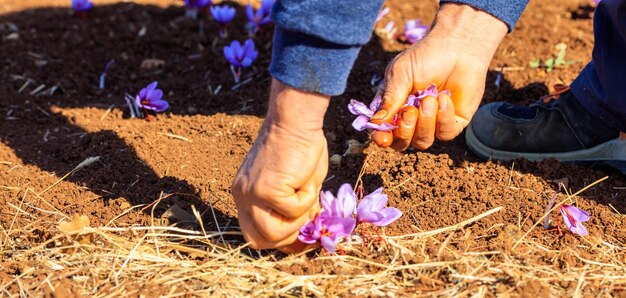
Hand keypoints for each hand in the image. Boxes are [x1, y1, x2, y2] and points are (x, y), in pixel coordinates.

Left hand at [232, 79, 328, 251]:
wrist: (295, 122)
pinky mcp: (268, 191)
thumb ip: (289, 207)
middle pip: (258, 240)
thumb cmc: (298, 146)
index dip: (276, 238)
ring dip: (298, 221)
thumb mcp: (291, 184)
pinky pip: (294, 212)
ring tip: (306, 196)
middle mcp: (242, 195)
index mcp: (244, 193)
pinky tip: (305, 177)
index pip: (252, 232)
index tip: (298, 233)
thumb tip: (304, 229)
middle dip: (286, 237)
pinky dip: (308, 198)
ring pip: (273, 234)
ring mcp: (252, 194)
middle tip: (303, 218)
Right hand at [371, 3, 507, 150]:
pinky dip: (444, 117)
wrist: (459, 46)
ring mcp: (433, 122)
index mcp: (394, 107)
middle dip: (404, 131)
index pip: (384, 131)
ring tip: (430, 98)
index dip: (382, 138)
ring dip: (425, 123)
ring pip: (423, 141)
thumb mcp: (400, 75)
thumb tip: (375, 124)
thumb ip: (389, 100)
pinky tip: (444, 97)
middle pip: (402, 143)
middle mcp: (412, 118)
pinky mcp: (454, 122)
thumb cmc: (426, 56)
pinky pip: (445, 133)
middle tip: (410, 111)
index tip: (383, 138)